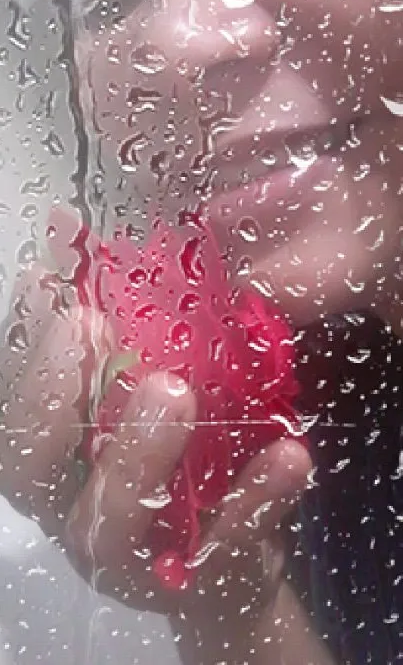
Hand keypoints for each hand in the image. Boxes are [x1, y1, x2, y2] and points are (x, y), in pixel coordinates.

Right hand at [0, 263, 310, 630]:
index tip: (55, 294)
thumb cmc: (173, 455)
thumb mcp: (135, 393)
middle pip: (32, 469)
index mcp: (56, 459)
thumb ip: (101, 345)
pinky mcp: (201, 577)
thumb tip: (57, 270)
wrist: (225, 548)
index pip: (14, 415)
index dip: (25, 361)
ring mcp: (133, 555)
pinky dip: (252, 499)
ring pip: (112, 520)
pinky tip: (286, 455)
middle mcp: (75, 506)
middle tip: (90, 325)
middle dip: (56, 397)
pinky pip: (222, 546)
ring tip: (177, 391)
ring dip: (139, 451)